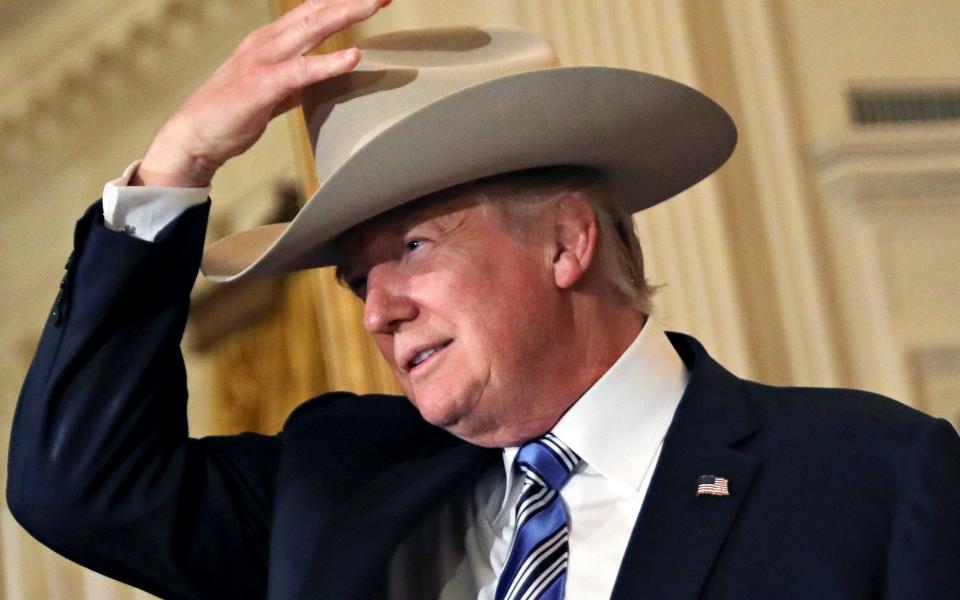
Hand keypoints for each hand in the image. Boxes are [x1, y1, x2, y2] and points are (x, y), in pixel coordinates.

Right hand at [134, 0, 390, 187]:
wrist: (195, 136)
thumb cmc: (232, 113)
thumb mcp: (272, 88)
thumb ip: (297, 78)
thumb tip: (320, 76)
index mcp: (271, 39)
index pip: (312, 10)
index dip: (341, 0)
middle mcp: (268, 41)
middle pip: (317, 10)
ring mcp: (264, 59)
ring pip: (312, 29)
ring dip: (346, 14)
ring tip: (374, 3)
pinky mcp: (263, 85)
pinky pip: (302, 70)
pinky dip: (329, 62)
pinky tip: (353, 56)